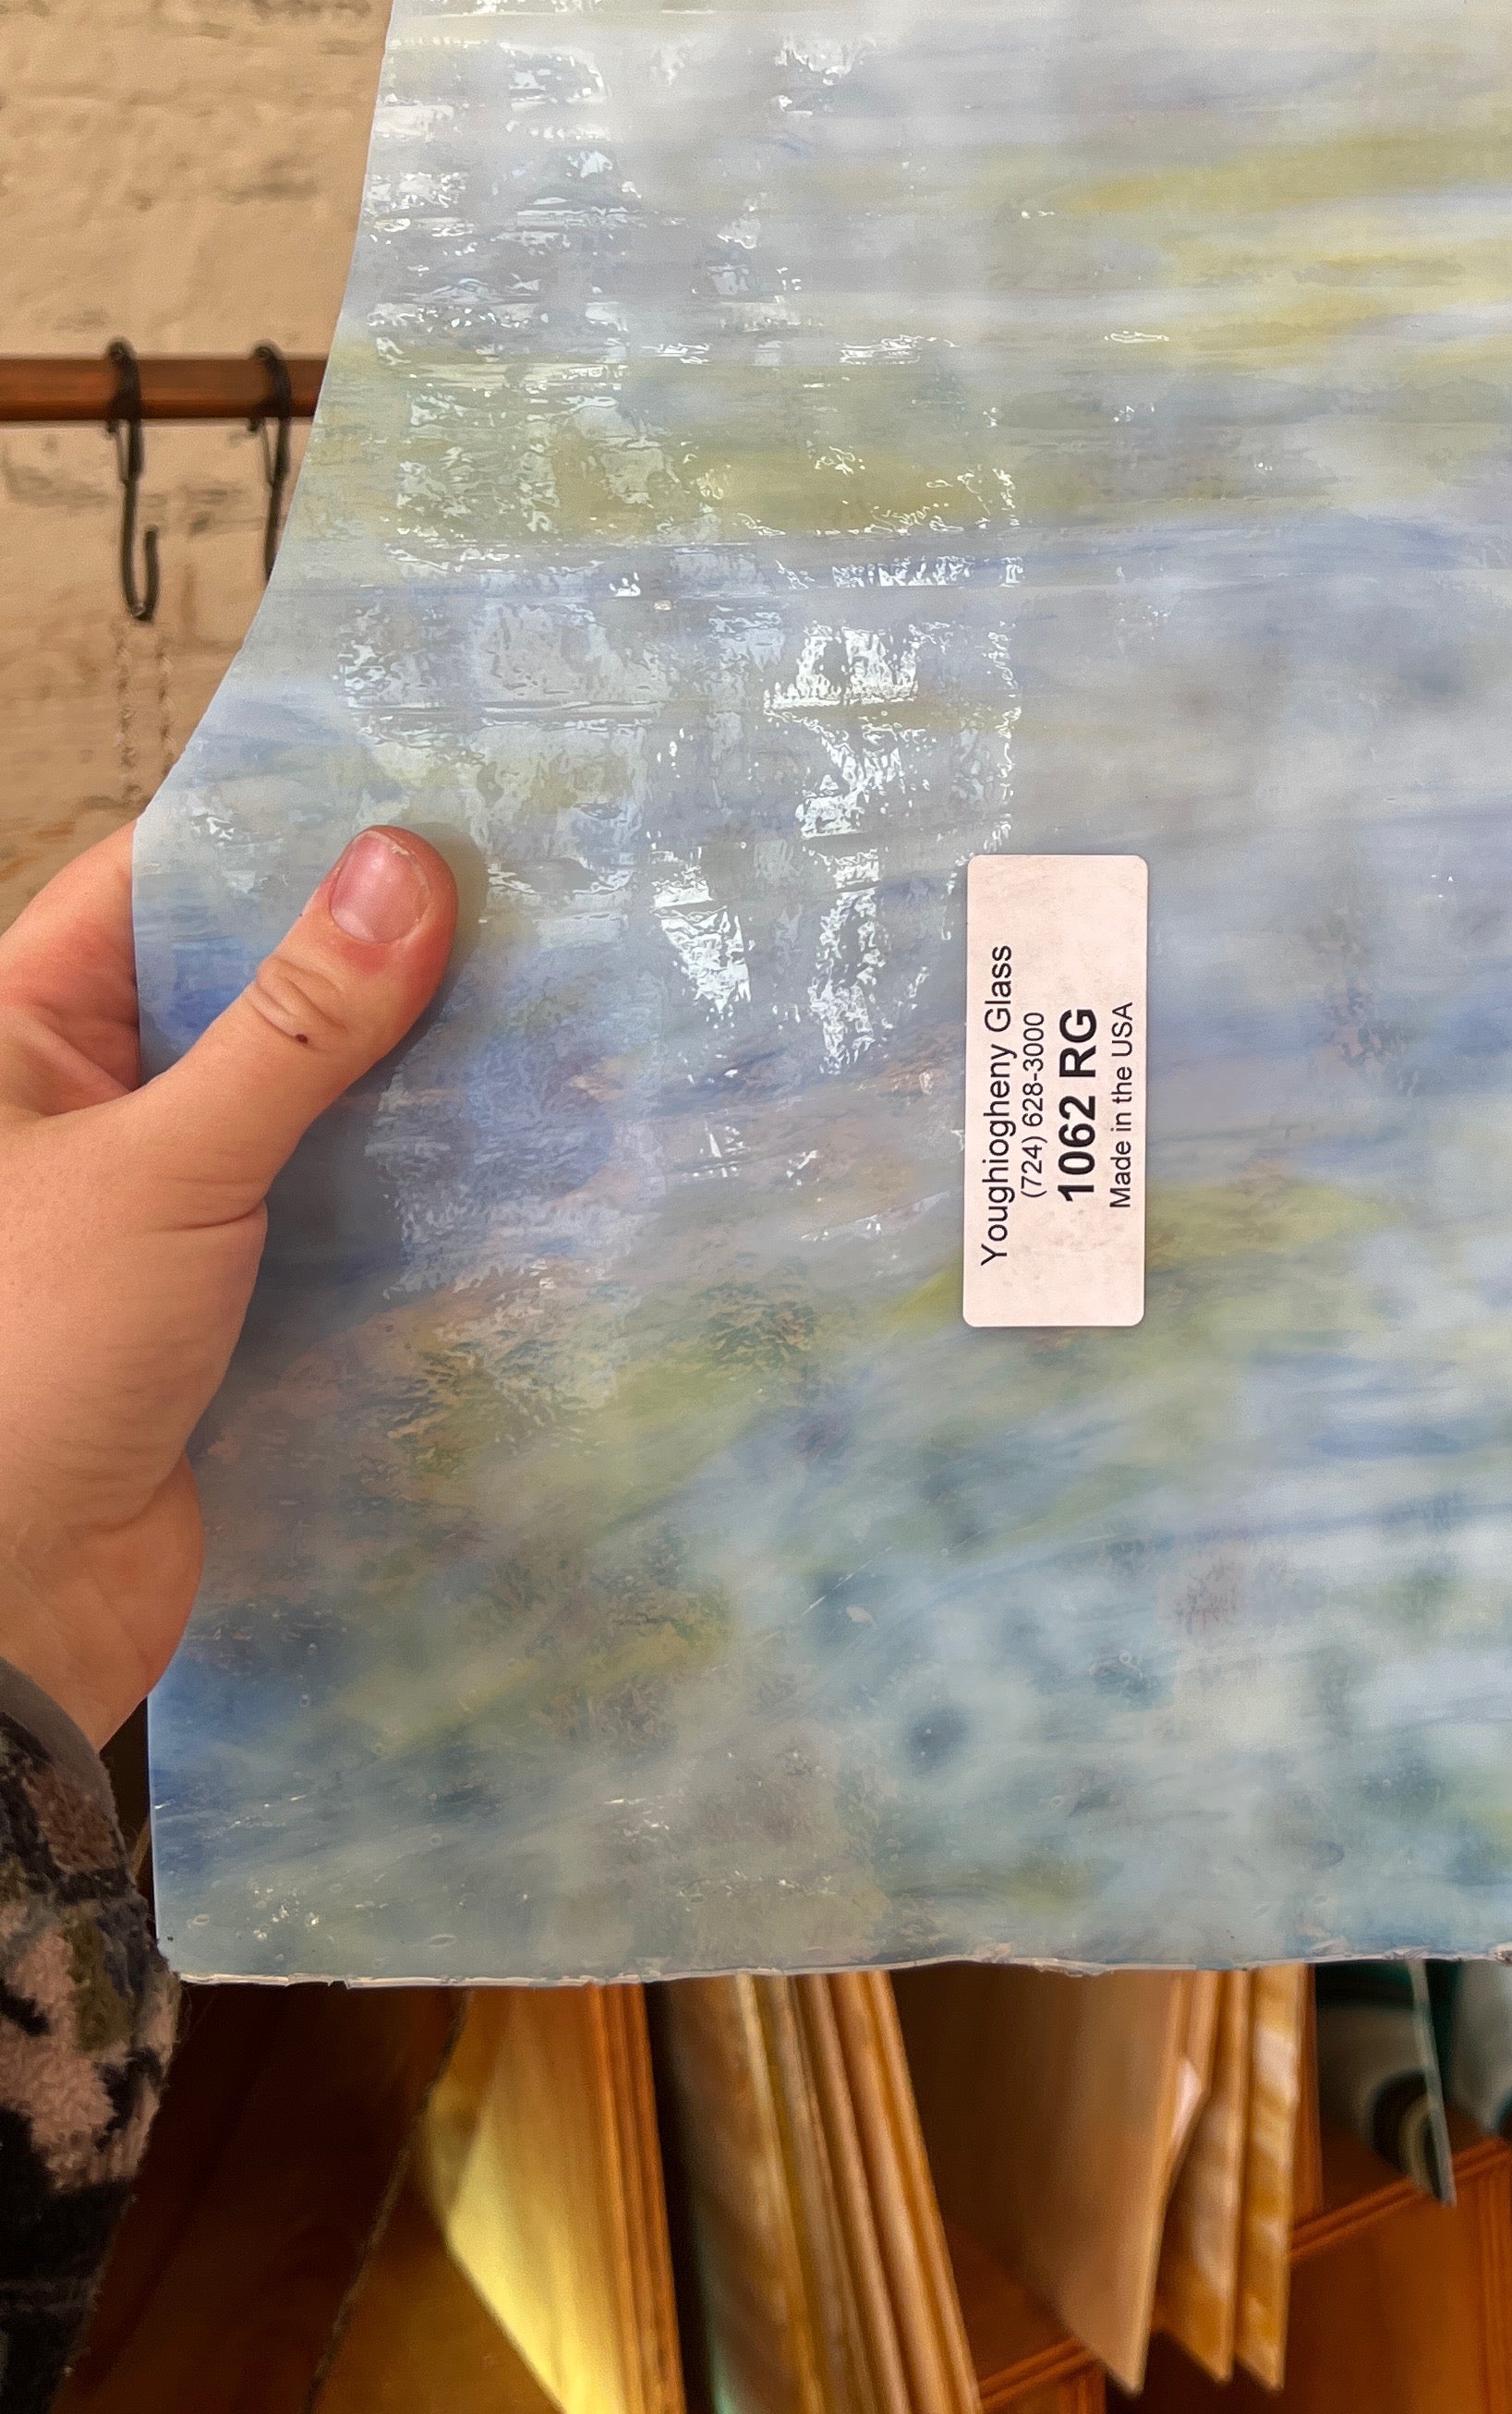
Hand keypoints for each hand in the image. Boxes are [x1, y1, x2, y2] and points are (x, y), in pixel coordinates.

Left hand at [0, 822, 457, 1745]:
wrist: (4, 1622)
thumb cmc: (18, 1369)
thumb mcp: (160, 1168)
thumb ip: (289, 1027)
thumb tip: (404, 866)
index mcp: (13, 1042)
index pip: (156, 884)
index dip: (280, 832)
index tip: (423, 790)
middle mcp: (80, 1109)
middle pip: (242, 987)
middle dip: (374, 954)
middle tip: (527, 891)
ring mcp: (154, 1208)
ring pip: (300, 1103)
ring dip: (407, 1073)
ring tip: (555, 1005)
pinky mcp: (222, 1303)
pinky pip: (329, 1209)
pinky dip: (412, 1183)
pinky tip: (521, 1150)